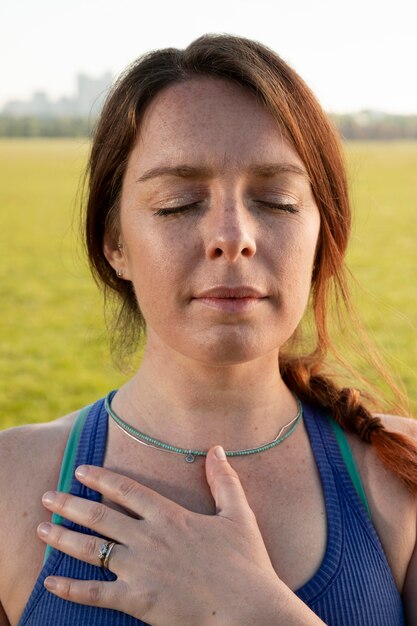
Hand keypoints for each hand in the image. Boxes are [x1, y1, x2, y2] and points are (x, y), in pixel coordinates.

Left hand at [38, 446, 283, 624]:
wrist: (248, 609)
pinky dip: (70, 588)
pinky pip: (95, 593)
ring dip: (62, 538)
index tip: (79, 471)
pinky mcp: (137, 600)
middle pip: (99, 517)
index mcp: (170, 516)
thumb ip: (224, 480)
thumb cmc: (246, 562)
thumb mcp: (238, 514)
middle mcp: (149, 538)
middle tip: (46, 497)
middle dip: (69, 505)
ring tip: (40, 529)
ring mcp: (140, 569)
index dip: (100, 478)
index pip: (126, 489)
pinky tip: (51, 581)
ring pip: (91, 550)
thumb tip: (217, 449)